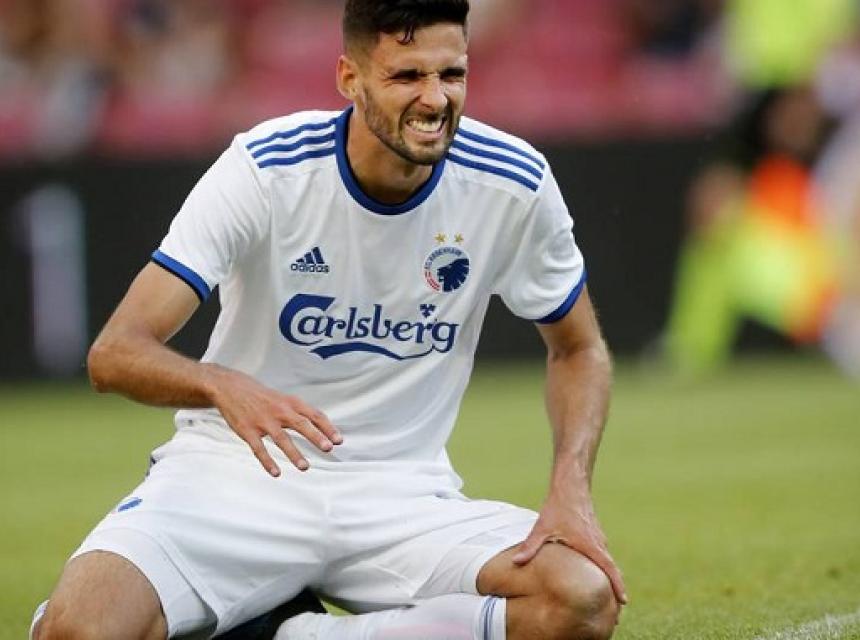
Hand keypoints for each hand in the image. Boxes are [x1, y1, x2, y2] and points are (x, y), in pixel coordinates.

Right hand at [205, 365, 341, 475]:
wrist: (231, 388)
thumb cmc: (263, 397)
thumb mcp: (284, 399)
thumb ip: (301, 413)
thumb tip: (323, 429)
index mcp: (291, 403)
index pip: (314, 414)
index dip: (327, 427)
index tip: (339, 440)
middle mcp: (279, 410)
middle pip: (301, 424)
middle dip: (315, 437)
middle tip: (328, 448)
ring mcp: (263, 421)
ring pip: (281, 439)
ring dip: (294, 454)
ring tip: (305, 467)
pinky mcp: (248, 431)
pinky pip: (259, 448)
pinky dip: (268, 461)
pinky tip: (276, 473)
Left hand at [512, 493, 626, 604]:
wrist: (570, 486)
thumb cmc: (557, 507)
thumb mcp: (542, 528)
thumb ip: (531, 547)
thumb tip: (516, 562)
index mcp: (589, 545)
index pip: (608, 569)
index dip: (617, 585)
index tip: (624, 601)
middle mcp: (598, 543)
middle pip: (612, 569)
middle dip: (616, 588)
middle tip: (618, 609)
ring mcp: (598, 538)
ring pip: (608, 561)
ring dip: (610, 577)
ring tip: (610, 595)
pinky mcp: (595, 533)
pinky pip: (603, 554)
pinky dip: (604, 566)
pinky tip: (597, 573)